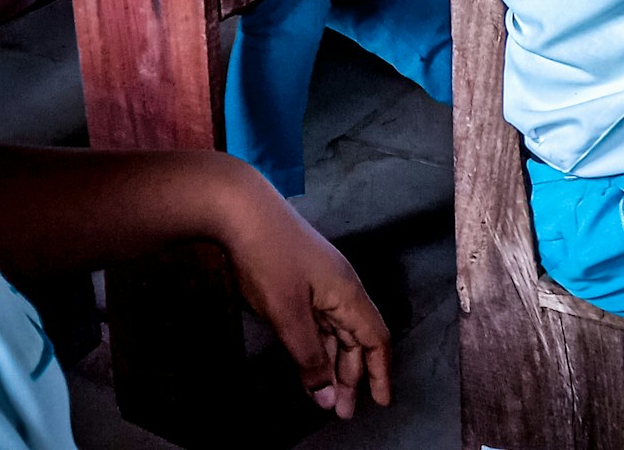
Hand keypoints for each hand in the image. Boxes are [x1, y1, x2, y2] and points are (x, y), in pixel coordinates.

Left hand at [214, 169, 391, 418]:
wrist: (243, 210)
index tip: (381, 402)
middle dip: (353, 376)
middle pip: (357, 337)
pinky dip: (319, 347)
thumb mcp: (288, 315)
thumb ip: (308, 358)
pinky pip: (319, 322)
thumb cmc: (270, 258)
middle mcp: (341, 288)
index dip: (381, 371)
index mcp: (347, 293)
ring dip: (334, 364)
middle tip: (342, 412)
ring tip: (326, 397)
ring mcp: (321, 283)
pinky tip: (310, 365)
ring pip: (336, 331)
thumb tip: (326, 398)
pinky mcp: (302, 281)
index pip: (376, 337)